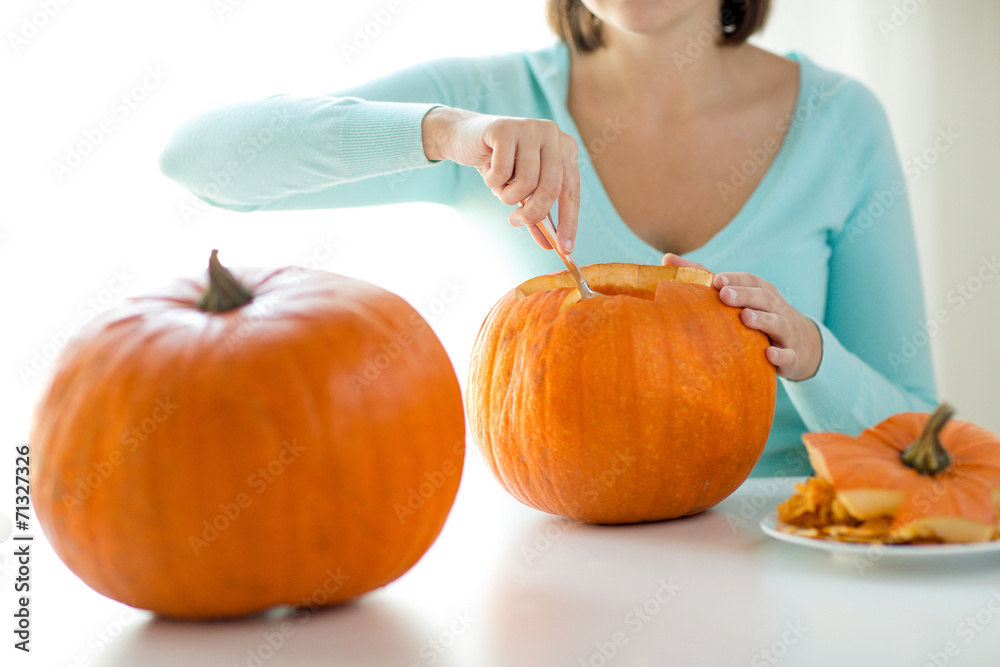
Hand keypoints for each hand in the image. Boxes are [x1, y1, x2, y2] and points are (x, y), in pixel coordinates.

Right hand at [422, 107, 579, 251]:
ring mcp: (529, 127)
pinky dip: (492, 181)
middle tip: (515, 221)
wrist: (464, 138)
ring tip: (499, 187)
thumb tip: (552, 245)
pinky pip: (502, 172)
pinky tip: (487, 169)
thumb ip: (537, 214)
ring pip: (526, 182)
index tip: (565, 249)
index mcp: (564, 147)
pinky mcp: (505, 128)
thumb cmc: (498, 165)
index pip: (571, 190)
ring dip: (508, 196)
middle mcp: (552, 133)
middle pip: (551, 188)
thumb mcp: (521, 191)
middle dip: (533, 213)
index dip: (569, 221)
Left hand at [662, 254, 821, 380]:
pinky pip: (788, 355)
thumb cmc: (755, 314)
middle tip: (725, 295)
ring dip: (762, 319)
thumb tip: (666, 258)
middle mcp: (776, 308)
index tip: (716, 280)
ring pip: (777, 322)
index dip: (735, 279)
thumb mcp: (736, 296)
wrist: (800, 345)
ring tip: (745, 318)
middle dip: (745, 295)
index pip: (750, 280)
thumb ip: (703, 278)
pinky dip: (781, 355)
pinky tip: (768, 354)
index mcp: (761, 292)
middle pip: (764, 298)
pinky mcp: (791, 356)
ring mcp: (786, 331)